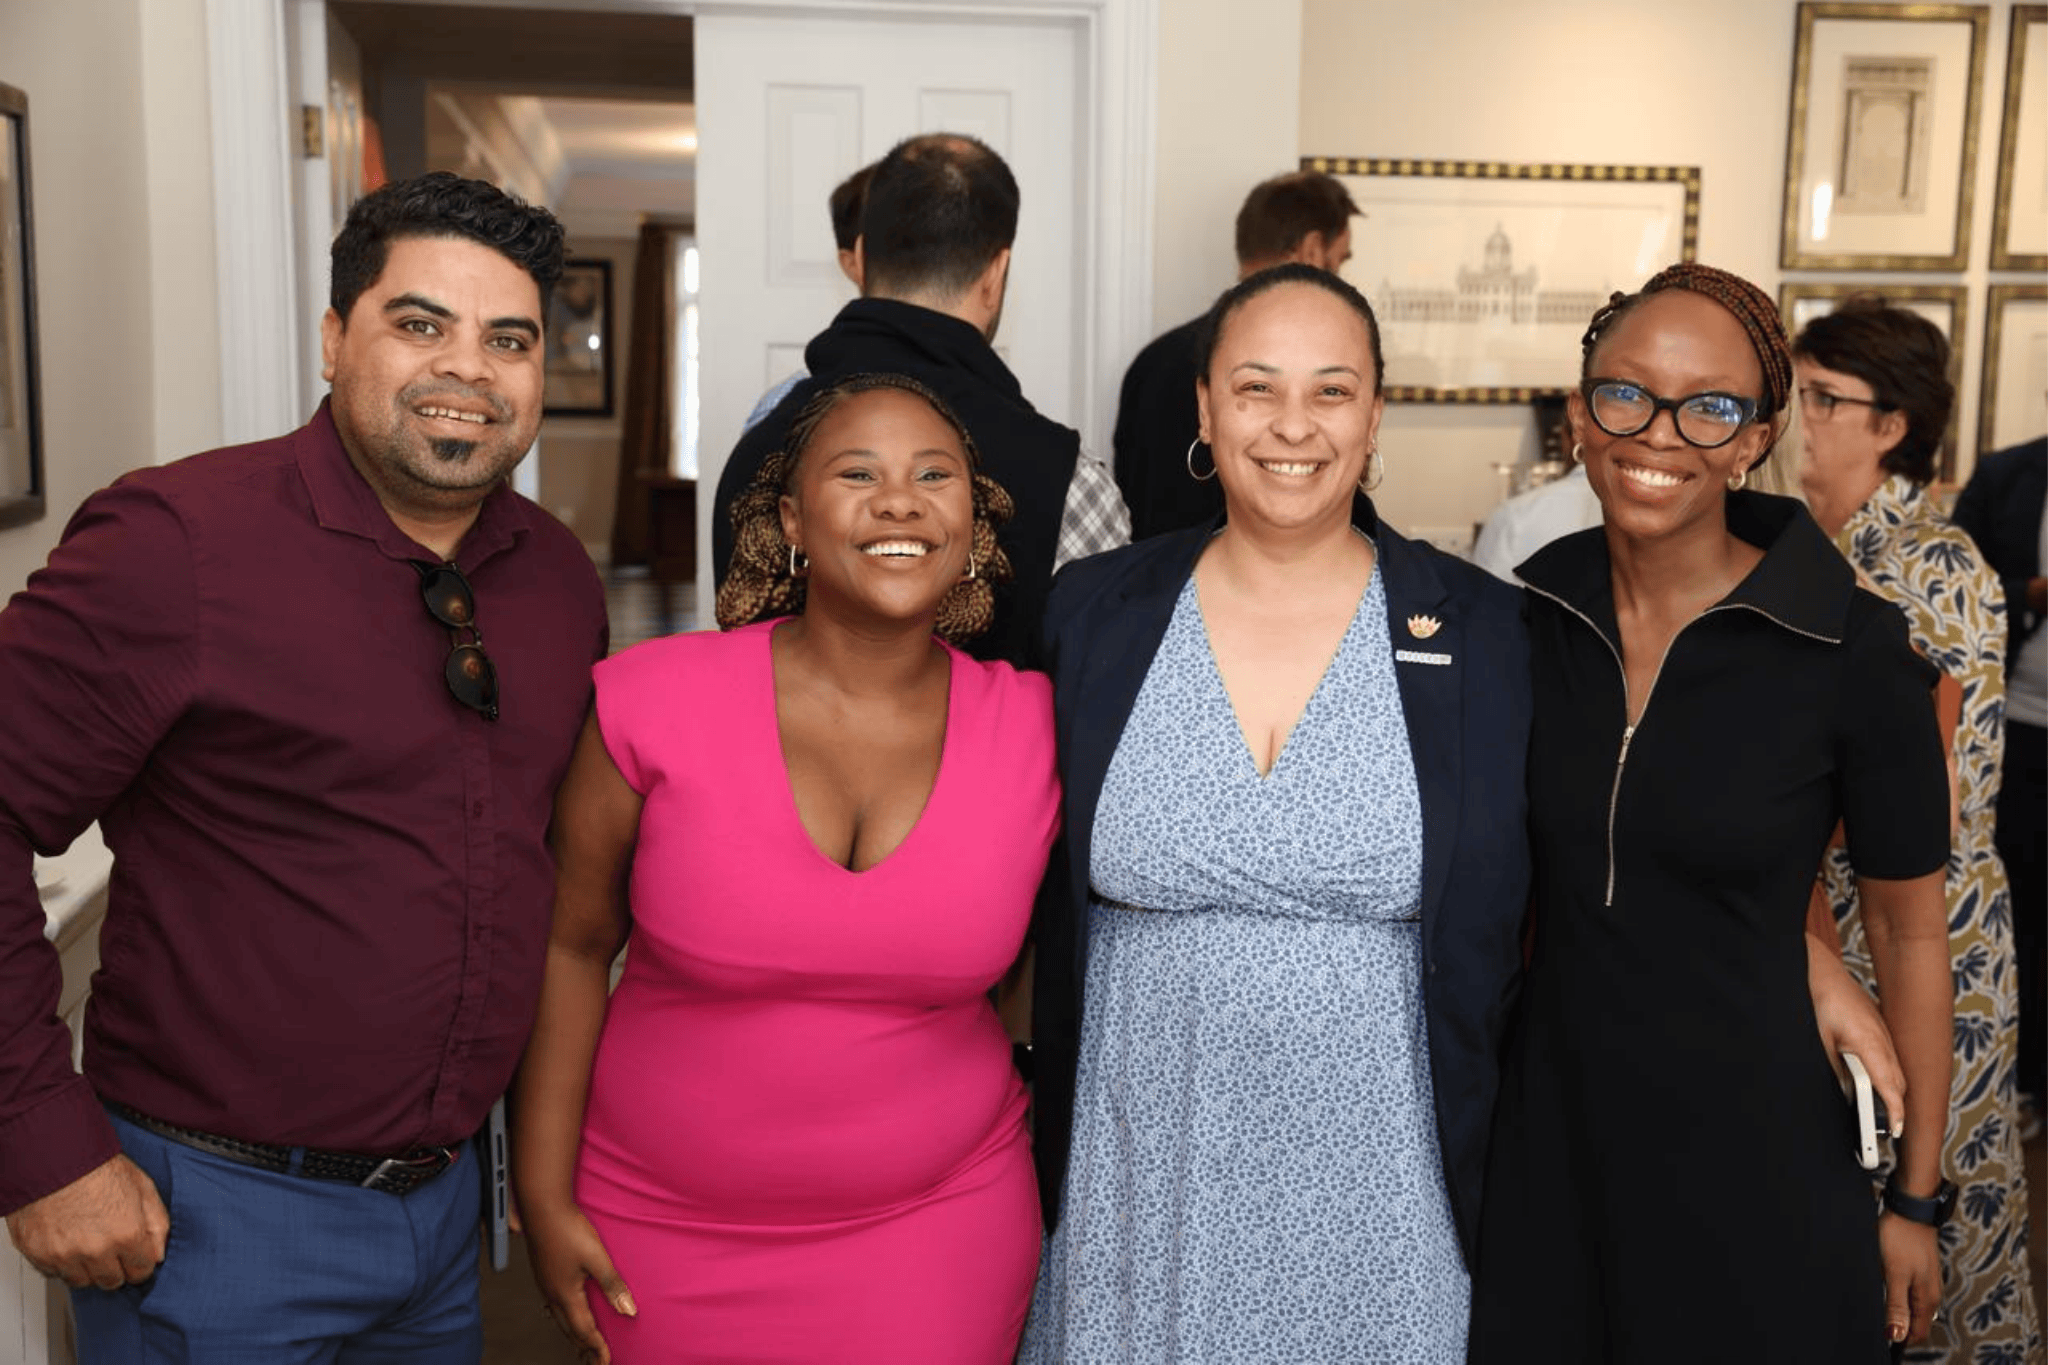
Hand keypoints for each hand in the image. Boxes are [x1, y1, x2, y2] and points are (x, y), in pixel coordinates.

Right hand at [5, 1156, 168, 1289]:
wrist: (53, 1158)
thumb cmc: (97, 1167)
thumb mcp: (143, 1186)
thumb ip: (157, 1224)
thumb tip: (159, 1254)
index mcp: (127, 1234)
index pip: (140, 1272)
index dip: (140, 1263)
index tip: (135, 1256)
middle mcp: (96, 1251)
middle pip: (111, 1281)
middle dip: (116, 1268)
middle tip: (111, 1248)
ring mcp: (65, 1256)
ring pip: (82, 1281)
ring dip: (87, 1268)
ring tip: (87, 1243)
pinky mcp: (39, 1255)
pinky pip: (54, 1273)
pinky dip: (61, 1262)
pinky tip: (66, 1240)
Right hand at [522, 1200, 635, 1364]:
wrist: (542, 1206)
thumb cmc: (568, 1229)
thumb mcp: (597, 1257)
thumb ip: (613, 1285)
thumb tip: (628, 1311)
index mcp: (565, 1295)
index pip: (584, 1330)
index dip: (597, 1348)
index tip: (606, 1362)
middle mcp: (552, 1294)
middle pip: (569, 1330)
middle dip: (583, 1347)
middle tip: (594, 1361)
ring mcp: (546, 1284)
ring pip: (560, 1319)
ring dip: (573, 1334)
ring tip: (582, 1345)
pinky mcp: (545, 1273)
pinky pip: (555, 1305)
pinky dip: (565, 1318)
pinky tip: (568, 1311)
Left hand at [1807, 931, 1905, 1138]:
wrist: (1816, 967)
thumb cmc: (1816, 998)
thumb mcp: (1819, 1040)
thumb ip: (1833, 1069)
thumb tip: (1843, 1093)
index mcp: (1870, 1042)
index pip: (1890, 1086)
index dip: (1895, 1112)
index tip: (1895, 1131)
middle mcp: (1882, 1036)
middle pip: (1897, 1080)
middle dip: (1895, 1105)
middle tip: (1887, 1128)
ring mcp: (1881, 1028)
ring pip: (1893, 1066)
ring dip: (1890, 1088)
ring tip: (1881, 1110)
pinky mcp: (1874, 1022)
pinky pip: (1887, 1052)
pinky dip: (1884, 1069)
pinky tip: (1870, 1077)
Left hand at [1878, 1211, 1941, 1344]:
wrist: (1910, 1210)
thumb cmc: (1902, 1239)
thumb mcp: (1895, 1275)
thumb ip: (1897, 1306)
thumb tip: (1896, 1335)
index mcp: (1928, 1300)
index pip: (1917, 1333)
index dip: (1900, 1338)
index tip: (1881, 1336)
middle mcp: (1931, 1294)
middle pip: (1915, 1322)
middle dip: (1897, 1325)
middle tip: (1874, 1317)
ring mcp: (1926, 1282)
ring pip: (1911, 1307)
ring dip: (1896, 1309)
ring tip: (1878, 1299)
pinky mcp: (1918, 1271)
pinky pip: (1908, 1292)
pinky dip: (1897, 1294)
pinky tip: (1884, 1285)